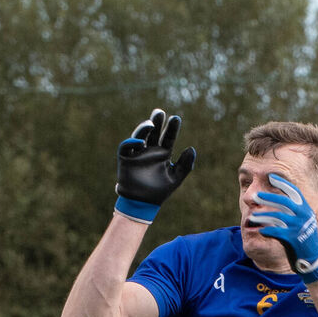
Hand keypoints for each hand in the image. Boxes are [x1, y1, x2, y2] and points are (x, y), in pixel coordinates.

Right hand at [114, 108, 195, 223]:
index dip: (172, 128)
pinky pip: (126, 146)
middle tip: (160, 112)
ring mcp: (138, 152)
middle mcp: (150, 150)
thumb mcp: (175, 178)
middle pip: (154, 132)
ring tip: (151, 124)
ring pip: (140, 135)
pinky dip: (132, 142)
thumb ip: (185, 165)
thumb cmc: (159, 192)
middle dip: (157, 121)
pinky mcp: (126, 158)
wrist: (142, 204)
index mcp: (163, 153)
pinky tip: (140, 143)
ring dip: (144, 128)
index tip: (176, 119)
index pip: (169, 137)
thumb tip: (192, 149)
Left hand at [247, 174, 317, 282]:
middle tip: (255, 196)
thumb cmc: (305, 240)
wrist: (313, 259)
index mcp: (306, 209)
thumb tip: (280, 200)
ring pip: (277, 217)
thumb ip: (294, 212)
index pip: (294, 191)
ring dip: (263, 215)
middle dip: (268, 197)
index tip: (271, 177)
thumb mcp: (303, 222)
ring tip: (252, 216)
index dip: (282, 183)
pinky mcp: (293, 239)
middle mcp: (304, 216)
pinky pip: (277, 232)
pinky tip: (260, 230)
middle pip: (283, 202)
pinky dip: (267, 230)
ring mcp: (299, 227)